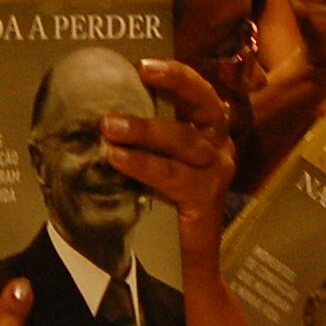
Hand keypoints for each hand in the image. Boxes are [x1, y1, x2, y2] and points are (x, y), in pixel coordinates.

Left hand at [103, 58, 238, 267]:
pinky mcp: (206, 199)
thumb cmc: (169, 203)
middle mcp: (220, 147)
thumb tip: (105, 112)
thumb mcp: (162, 162)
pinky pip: (173, 176)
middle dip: (176, 83)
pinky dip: (142, 165)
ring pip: (185, 141)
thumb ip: (146, 139)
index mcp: (210, 133)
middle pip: (206, 106)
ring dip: (146, 130)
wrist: (192, 262)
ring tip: (110, 125)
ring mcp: (216, 173)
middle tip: (141, 70)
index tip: (144, 63)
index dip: (177, 76)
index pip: (200, 94)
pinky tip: (117, 158)